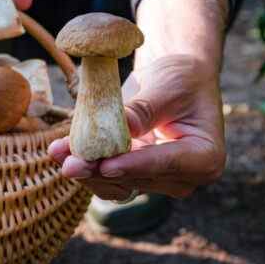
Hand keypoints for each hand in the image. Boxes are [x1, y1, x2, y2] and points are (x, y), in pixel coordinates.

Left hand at [48, 55, 225, 199]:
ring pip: (117, 185)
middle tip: (69, 162)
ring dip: (86, 171)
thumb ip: (142, 112)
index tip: (104, 166)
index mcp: (206, 157)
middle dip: (99, 170)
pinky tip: (61, 151)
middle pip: (137, 180)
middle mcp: (185, 178)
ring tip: (58, 153)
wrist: (176, 79)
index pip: (165, 164)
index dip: (132, 166)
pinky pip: (108, 179)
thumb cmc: (181, 78)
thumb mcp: (166, 87)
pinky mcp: (136, 178)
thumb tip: (115, 131)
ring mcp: (159, 182)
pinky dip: (86, 166)